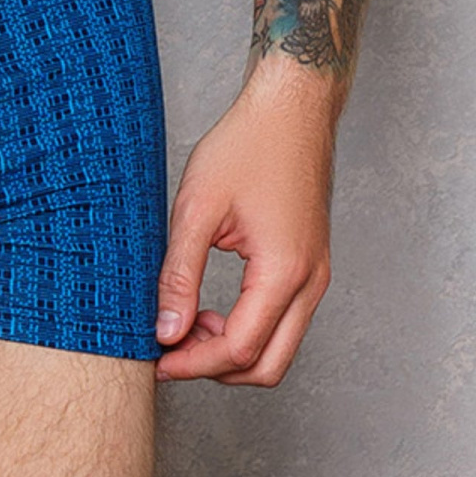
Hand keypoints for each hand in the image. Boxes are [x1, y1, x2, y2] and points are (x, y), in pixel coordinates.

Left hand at [153, 61, 336, 384]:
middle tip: (172, 349)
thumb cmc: (246, 145)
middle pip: (269, 366)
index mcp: (284, 272)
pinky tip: (213, 308)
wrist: (291, 107)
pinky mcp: (312, 265)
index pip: (240, 350)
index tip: (158, 361)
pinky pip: (285, 321)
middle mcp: (310, 282)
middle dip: (216, 369)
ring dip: (234, 350)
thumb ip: (180, 275)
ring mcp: (317, 275)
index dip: (194, 364)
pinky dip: (250, 329)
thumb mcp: (197, 208)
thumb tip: (166, 332)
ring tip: (188, 322)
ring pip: (280, 348)